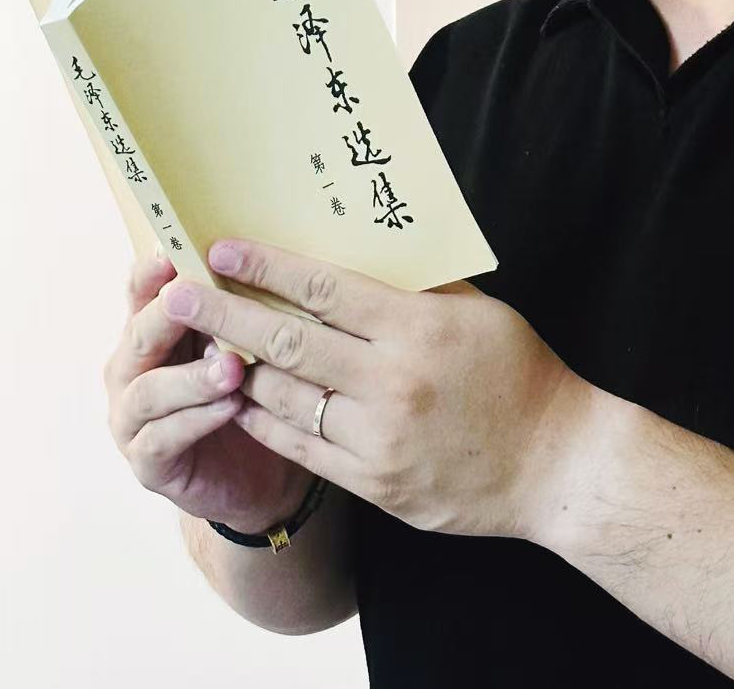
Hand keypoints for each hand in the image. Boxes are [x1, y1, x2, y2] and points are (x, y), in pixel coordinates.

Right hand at [104, 249, 317, 534]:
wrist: (262, 473)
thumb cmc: (254, 391)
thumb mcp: (248, 341)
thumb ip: (241, 306)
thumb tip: (264, 254)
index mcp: (154, 331)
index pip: (141, 292)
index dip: (151, 272)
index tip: (171, 253)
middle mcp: (133, 370)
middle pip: (139, 335)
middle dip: (167, 317)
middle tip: (192, 300)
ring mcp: (133, 418)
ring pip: (148, 390)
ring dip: (191, 377)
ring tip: (232, 367)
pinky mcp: (148, 463)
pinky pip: (163, 438)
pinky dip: (198, 419)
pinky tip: (232, 407)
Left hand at [157, 239, 594, 541]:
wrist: (553, 464)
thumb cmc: (518, 374)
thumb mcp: (477, 313)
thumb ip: (417, 287)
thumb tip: (357, 250)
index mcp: (418, 328)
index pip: (324, 288)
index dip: (267, 267)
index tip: (223, 250)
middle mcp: (392, 382)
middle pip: (288, 341)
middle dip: (226, 315)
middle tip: (179, 296)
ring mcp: (379, 438)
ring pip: (285, 397)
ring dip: (237, 369)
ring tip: (202, 345)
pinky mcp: (374, 483)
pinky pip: (301, 447)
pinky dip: (263, 420)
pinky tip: (238, 398)